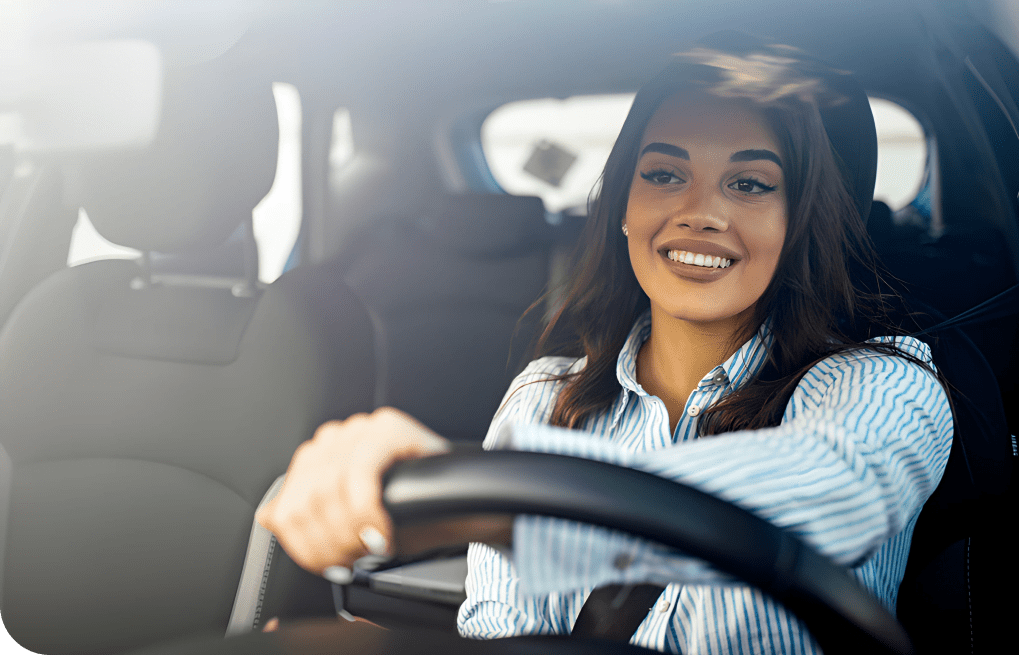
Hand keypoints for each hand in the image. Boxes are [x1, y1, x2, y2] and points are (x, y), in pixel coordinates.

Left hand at [256, 407, 449, 574]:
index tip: (330, 568)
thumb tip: (269, 517)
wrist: (460, 496)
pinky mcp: (386, 428)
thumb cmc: (407, 509)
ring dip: (349, 533)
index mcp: (318, 458)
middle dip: (329, 545)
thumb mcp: (349, 518)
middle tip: (354, 563)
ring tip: (371, 550)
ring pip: (327, 491)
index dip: (305, 547)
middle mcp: (334, 439)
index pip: (287, 506)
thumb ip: (308, 515)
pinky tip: (383, 533)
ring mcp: (359, 429)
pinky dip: (367, 513)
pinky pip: (360, 475)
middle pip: (305, 502)